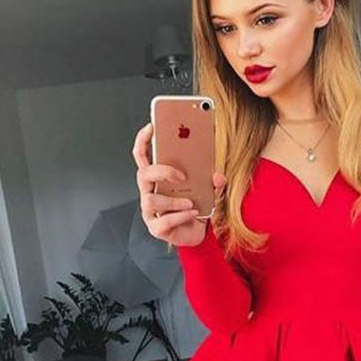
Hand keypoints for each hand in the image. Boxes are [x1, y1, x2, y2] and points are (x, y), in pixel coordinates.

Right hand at [131, 121, 226, 247]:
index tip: (152, 127)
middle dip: (162, 171)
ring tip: (190, 202)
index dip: (143, 141)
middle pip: (144, 174)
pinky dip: (180, 216)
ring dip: (173, 200)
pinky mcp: (156, 228)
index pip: (142, 155)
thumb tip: (218, 176)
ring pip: (151, 200)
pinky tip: (192, 213)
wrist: (199, 233)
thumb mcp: (208, 190)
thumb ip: (214, 181)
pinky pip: (163, 221)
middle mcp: (150, 192)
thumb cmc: (197, 206)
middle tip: (181, 176)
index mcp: (158, 178)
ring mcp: (150, 211)